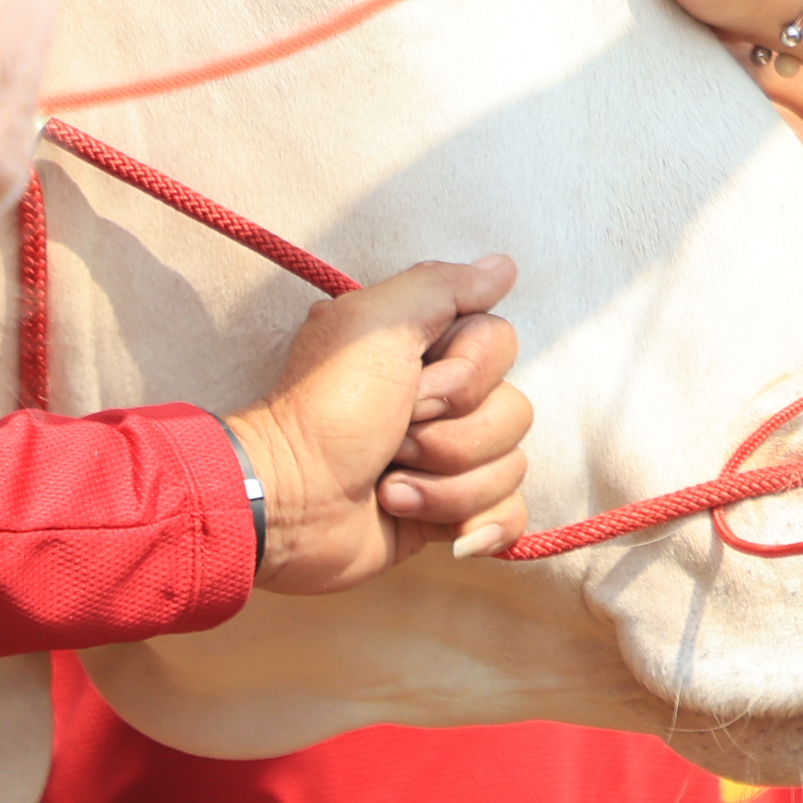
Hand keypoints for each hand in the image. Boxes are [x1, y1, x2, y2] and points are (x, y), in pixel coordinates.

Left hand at [224, 255, 531, 592]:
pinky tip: (449, 534)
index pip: (503, 345)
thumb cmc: (326, 410)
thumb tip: (505, 268)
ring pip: (510, 467)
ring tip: (389, 487)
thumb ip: (444, 286)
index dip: (464, 375)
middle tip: (392, 439)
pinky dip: (480, 526)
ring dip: (445, 486)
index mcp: (431, 349)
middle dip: (450, 438)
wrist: (288, 504)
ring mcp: (451, 461)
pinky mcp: (449, 514)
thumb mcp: (375, 324)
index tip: (411, 389)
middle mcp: (447, 401)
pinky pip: (509, 516)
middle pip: (513, 412)